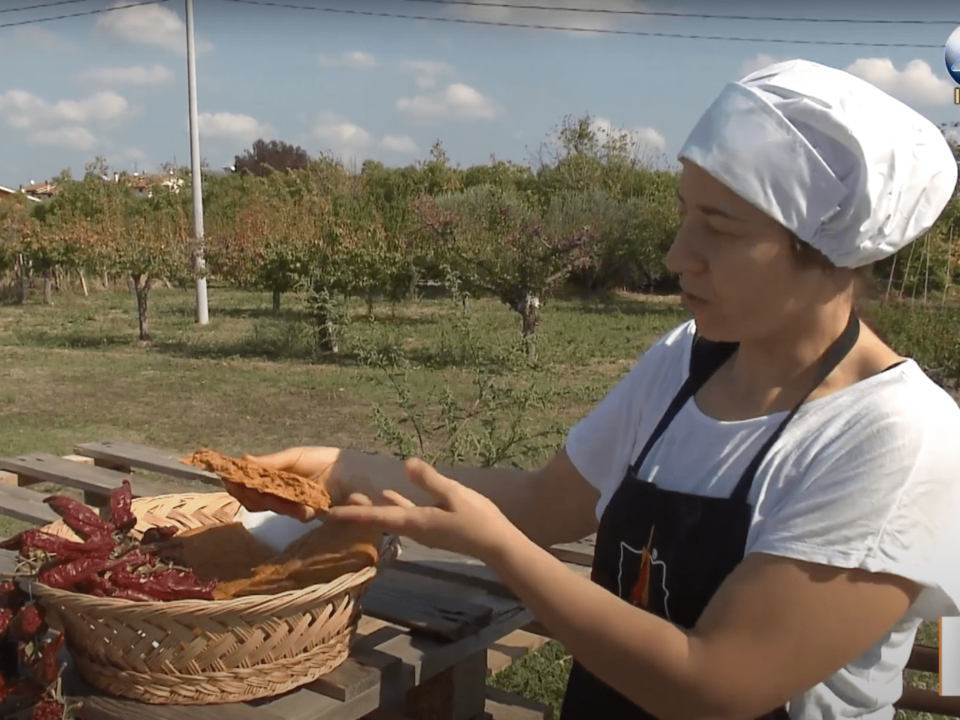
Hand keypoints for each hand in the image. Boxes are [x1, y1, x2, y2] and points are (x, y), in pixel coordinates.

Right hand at [228, 446, 352, 521]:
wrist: (353, 471)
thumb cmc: (323, 460)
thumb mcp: (295, 456)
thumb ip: (271, 462)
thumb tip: (243, 459)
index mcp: (274, 477)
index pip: (248, 484)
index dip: (236, 484)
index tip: (228, 479)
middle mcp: (279, 493)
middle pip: (254, 499)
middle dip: (250, 493)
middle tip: (252, 487)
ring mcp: (292, 505)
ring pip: (270, 507)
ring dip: (272, 501)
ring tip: (277, 492)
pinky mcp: (308, 514)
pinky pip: (294, 514)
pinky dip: (294, 509)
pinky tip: (303, 506)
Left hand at [328, 457, 522, 562]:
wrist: (497, 545)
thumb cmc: (478, 519)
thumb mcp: (454, 494)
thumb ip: (430, 480)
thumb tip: (406, 462)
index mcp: (416, 521)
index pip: (377, 517)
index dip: (353, 514)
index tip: (330, 514)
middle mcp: (415, 528)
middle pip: (379, 519)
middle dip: (358, 511)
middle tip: (334, 504)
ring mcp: (424, 530)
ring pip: (391, 517)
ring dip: (374, 508)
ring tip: (357, 496)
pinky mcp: (433, 527)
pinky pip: (405, 515)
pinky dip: (394, 506)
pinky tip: (391, 495)